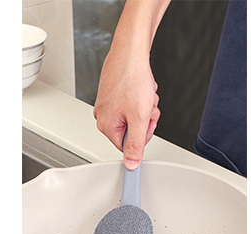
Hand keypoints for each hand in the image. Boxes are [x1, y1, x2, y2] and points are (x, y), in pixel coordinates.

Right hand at [94, 50, 160, 169]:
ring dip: (145, 107)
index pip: (127, 146)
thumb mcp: (139, 118)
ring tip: (144, 94)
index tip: (147, 125)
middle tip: (147, 107)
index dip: (142, 136)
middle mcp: (103, 115)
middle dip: (145, 119)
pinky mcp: (115, 93)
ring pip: (135, 116)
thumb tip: (131, 164)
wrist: (131, 51)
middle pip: (132, 130)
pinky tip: (142, 88)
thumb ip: (135, 145)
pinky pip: (133, 103)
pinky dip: (142, 97)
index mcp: (106, 125)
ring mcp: (109, 103)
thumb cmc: (132, 78)